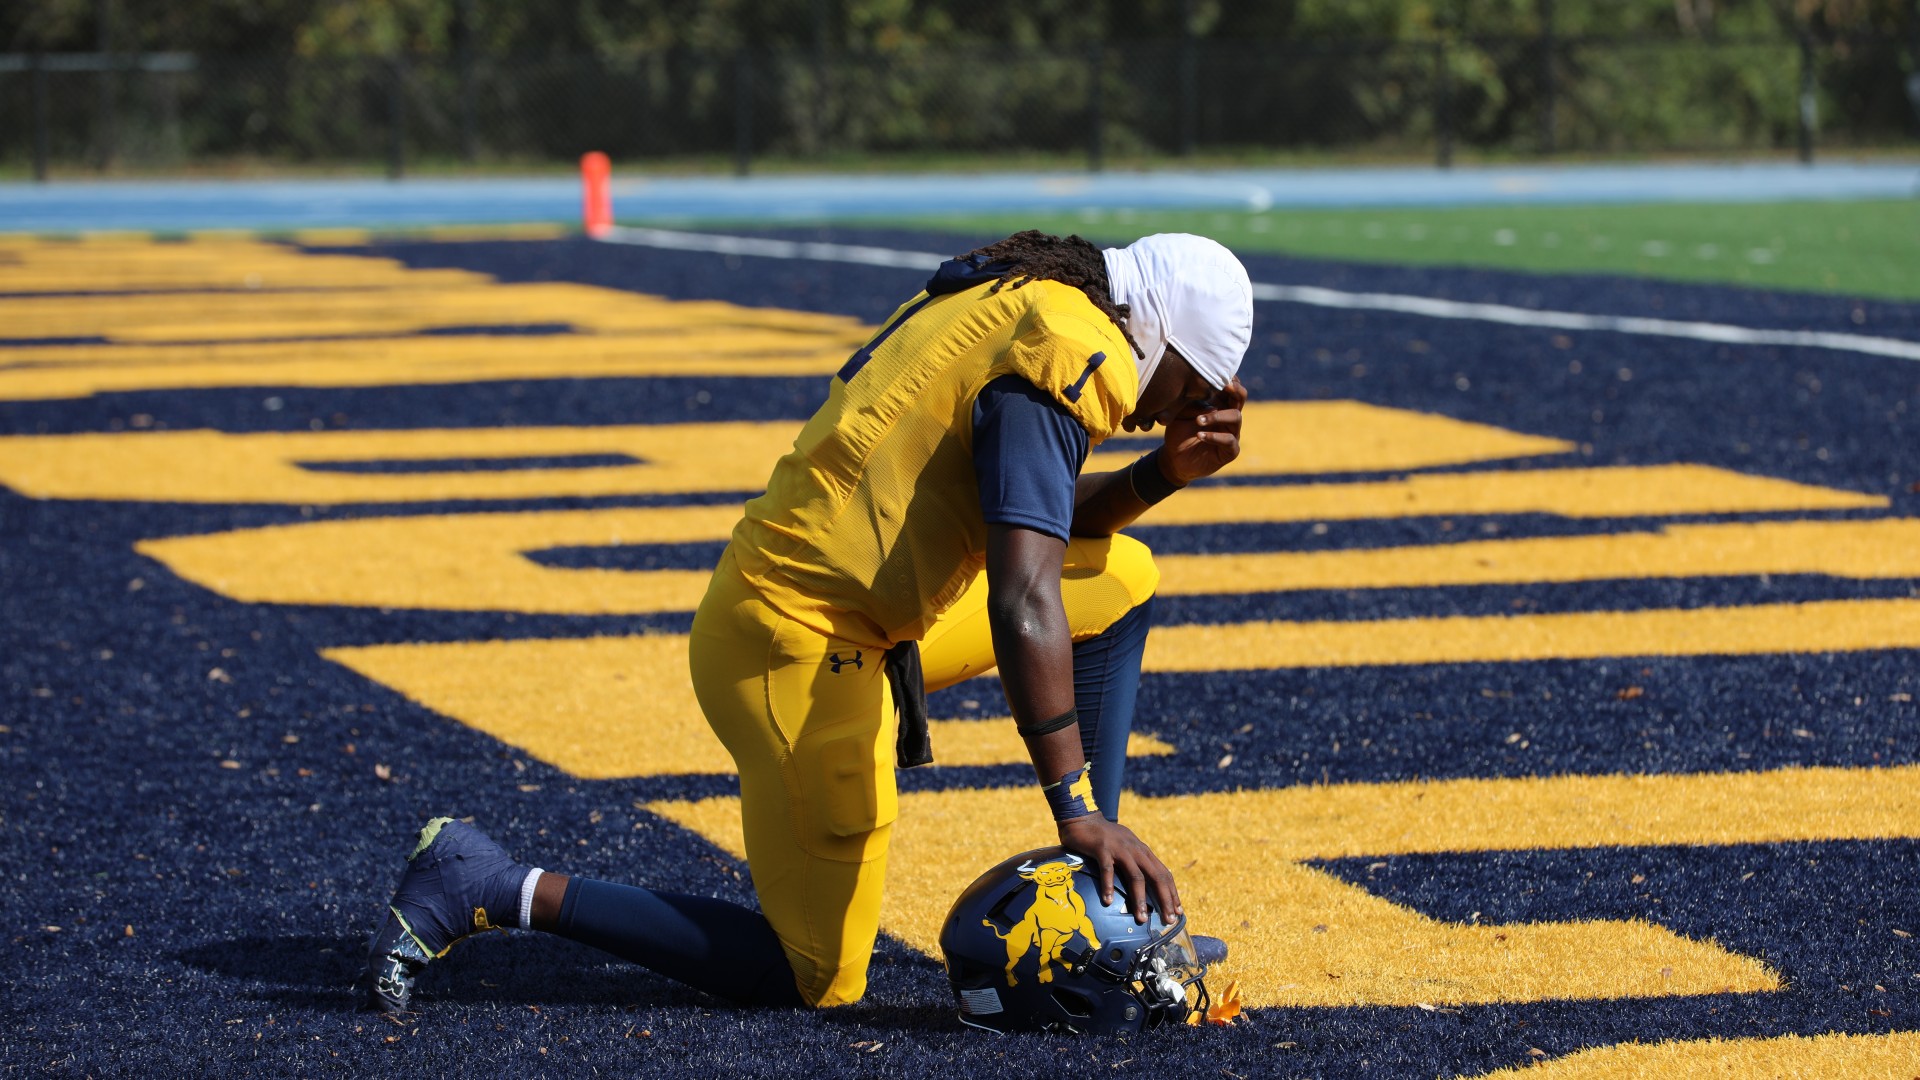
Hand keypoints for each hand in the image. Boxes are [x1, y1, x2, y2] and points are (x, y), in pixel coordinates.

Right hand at [1057, 815, 1181, 924]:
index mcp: (1143, 851)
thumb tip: (1146, 884)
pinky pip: (1107, 870)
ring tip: (1141, 918)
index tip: (1177, 912)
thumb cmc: (1105, 837)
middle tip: (1168, 920)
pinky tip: (1107, 901)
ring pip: (1135, 877)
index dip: (1172, 893)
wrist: (1083, 818)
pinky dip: (1108, 886)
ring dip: (1139, 899)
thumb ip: (1136, 862)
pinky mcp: (1102, 849)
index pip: (1164, 874)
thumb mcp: (1127, 847)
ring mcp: (1120, 849)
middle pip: (1156, 877)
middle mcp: (1135, 850)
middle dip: (1165, 899)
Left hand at [1158, 377, 1245, 484]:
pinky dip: (1214, 437)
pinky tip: (1199, 435)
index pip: (1230, 387)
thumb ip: (1189, 401)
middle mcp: (1228, 416)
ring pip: (1236, 417)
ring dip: (1217, 416)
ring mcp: (1232, 433)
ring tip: (1198, 421)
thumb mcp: (1180, 413)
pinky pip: (1229, 440)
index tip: (1217, 372)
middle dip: (1235, 389)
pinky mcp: (1230, 451)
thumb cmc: (1179, 431)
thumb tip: (1200, 392)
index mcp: (1219, 404)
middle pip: (1241, 397)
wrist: (1174, 459)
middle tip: (1224, 386)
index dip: (1228, 378)